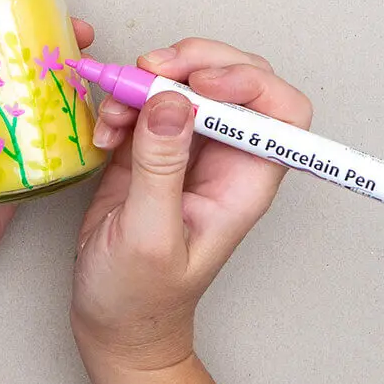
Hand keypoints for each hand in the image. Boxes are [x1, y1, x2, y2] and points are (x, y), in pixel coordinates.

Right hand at [71, 38, 312, 371]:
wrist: (112, 320)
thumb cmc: (140, 296)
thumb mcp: (148, 234)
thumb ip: (160, 167)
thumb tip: (171, 100)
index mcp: (244, 182)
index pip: (279, 111)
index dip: (249, 83)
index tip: (198, 85)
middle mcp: (223, 159)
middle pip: (233, 81)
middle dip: (191, 64)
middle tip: (148, 70)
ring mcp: (186, 150)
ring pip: (184, 84)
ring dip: (145, 84)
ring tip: (114, 114)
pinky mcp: (150, 150)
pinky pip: (144, 103)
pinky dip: (121, 104)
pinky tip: (104, 132)